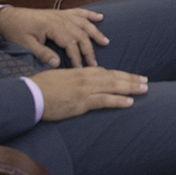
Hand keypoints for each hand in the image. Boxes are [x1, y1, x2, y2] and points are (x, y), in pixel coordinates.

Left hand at [0, 6, 108, 67]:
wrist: (8, 17)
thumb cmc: (16, 31)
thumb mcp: (25, 45)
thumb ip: (42, 54)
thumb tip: (57, 64)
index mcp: (52, 27)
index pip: (70, 43)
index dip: (76, 57)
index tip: (80, 69)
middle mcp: (61, 19)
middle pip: (80, 34)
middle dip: (89, 49)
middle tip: (94, 64)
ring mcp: (62, 14)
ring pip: (84, 23)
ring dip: (95, 32)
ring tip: (105, 42)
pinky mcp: (61, 13)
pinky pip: (79, 12)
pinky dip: (90, 14)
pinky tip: (100, 17)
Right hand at [32, 66, 147, 120]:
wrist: (29, 94)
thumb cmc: (41, 87)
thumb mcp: (61, 78)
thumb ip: (75, 79)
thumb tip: (83, 83)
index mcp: (81, 72)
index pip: (106, 72)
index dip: (121, 75)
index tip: (132, 77)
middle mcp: (86, 78)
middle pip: (114, 77)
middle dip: (131, 79)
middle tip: (146, 81)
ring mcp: (85, 90)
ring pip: (113, 87)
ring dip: (130, 88)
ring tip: (144, 89)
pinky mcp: (81, 102)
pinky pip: (104, 100)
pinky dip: (118, 100)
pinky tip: (129, 102)